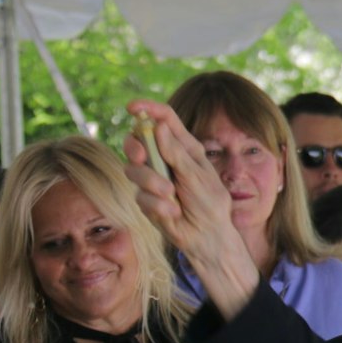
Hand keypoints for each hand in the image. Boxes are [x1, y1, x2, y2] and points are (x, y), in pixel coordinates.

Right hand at [121, 100, 233, 256]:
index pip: (163, 119)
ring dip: (151, 182)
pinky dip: (157, 205)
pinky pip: (140, 196)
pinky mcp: (145, 198)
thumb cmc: (209, 202)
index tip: (132, 107)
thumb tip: (159, 126)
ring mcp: (152, 178)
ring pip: (134, 169)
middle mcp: (164, 159)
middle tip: (141, 156)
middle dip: (135, 147)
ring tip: (171, 195)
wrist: (207, 235)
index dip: (147, 109)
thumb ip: (177, 154)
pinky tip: (173, 212)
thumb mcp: (198, 175)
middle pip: (137, 140)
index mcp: (183, 147)